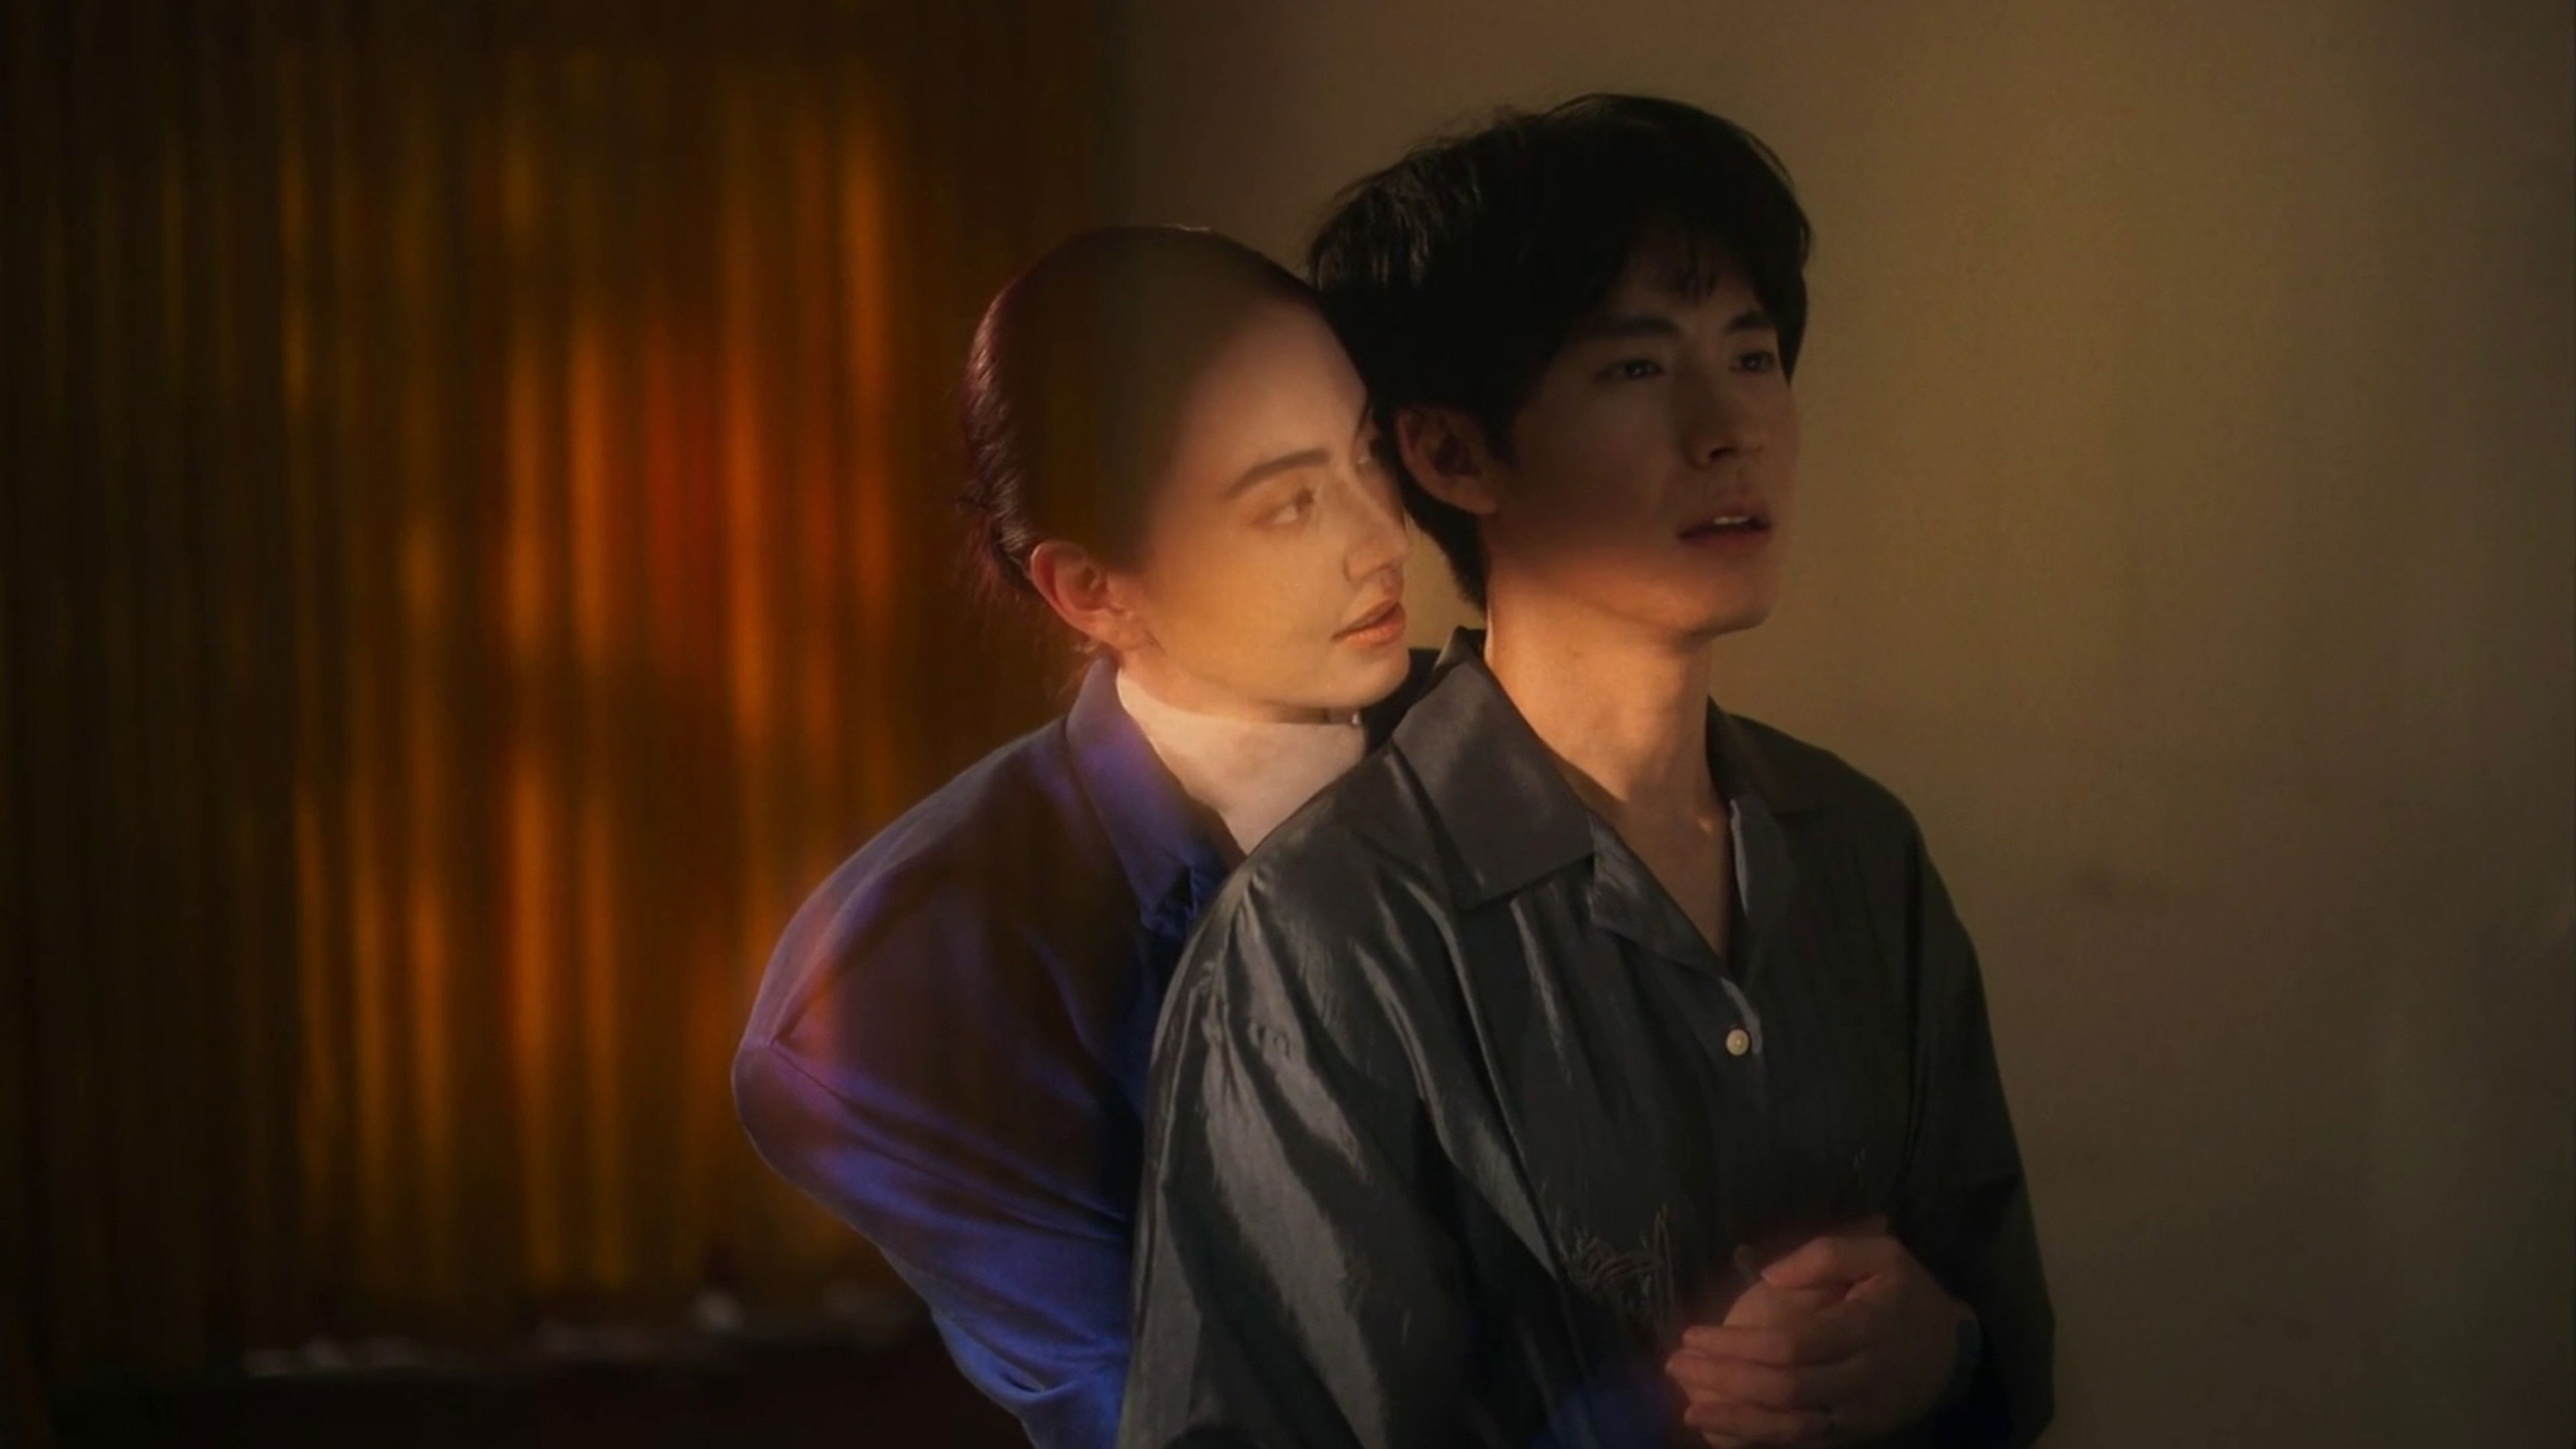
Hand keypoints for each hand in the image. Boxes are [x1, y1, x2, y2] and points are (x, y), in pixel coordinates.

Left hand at [1663, 1219, 1967, 1446]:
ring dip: (1735, 1420)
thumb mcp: (1880, 1253)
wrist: (1955, 1350)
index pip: (1793, 1345)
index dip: (1739, 1344)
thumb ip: (1826, 1254)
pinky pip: (1803, 1445)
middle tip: (1676, 1366)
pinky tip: (1722, 1433)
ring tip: (1688, 1409)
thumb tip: (1768, 1277)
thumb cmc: (1906, 1294)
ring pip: (1792, 1427)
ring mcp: (1859, 1413)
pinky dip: (1760, 1443)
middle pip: (1785, 1389)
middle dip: (1724, 1381)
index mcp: (1865, 1327)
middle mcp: (1862, 1377)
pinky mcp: (1854, 1433)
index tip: (1693, 1333)